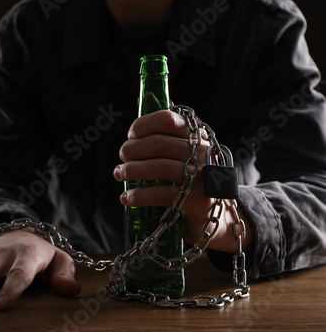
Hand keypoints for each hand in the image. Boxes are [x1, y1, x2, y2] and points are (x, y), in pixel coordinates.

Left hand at [113, 110, 252, 252]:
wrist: (216, 214)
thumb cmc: (191, 178)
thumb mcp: (186, 153)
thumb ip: (166, 137)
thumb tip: (135, 121)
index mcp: (198, 136)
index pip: (168, 120)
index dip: (143, 125)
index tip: (131, 136)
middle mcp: (203, 152)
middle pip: (158, 143)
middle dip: (132, 150)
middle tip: (122, 158)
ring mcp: (203, 176)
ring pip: (158, 167)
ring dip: (131, 170)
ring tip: (119, 174)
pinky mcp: (199, 200)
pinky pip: (161, 194)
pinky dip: (139, 196)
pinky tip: (127, 198)